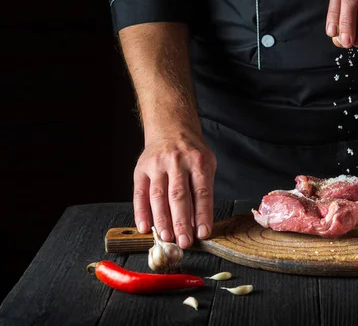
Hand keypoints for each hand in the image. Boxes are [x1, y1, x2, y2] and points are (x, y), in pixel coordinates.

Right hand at [133, 127, 216, 248]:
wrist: (171, 128)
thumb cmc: (192, 152)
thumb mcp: (206, 165)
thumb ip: (202, 191)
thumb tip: (196, 223)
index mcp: (198, 162)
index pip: (202, 192)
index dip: (202, 215)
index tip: (203, 233)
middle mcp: (177, 162)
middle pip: (179, 196)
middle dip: (181, 222)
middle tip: (184, 242)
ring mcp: (157, 165)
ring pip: (158, 196)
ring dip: (162, 220)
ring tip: (166, 238)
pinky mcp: (141, 169)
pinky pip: (140, 194)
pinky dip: (141, 213)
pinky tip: (145, 227)